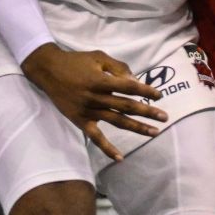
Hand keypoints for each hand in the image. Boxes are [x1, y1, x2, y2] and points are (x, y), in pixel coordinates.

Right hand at [21, 43, 165, 160]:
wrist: (49, 70)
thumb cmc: (76, 61)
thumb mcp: (97, 57)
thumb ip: (117, 67)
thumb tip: (135, 80)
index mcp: (101, 80)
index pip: (129, 87)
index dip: (145, 91)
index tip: (159, 95)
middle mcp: (97, 97)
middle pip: (127, 106)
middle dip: (147, 112)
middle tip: (165, 117)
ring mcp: (89, 111)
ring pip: (117, 121)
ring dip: (137, 128)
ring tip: (154, 132)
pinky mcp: (81, 121)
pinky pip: (96, 138)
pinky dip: (108, 148)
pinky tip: (120, 157)